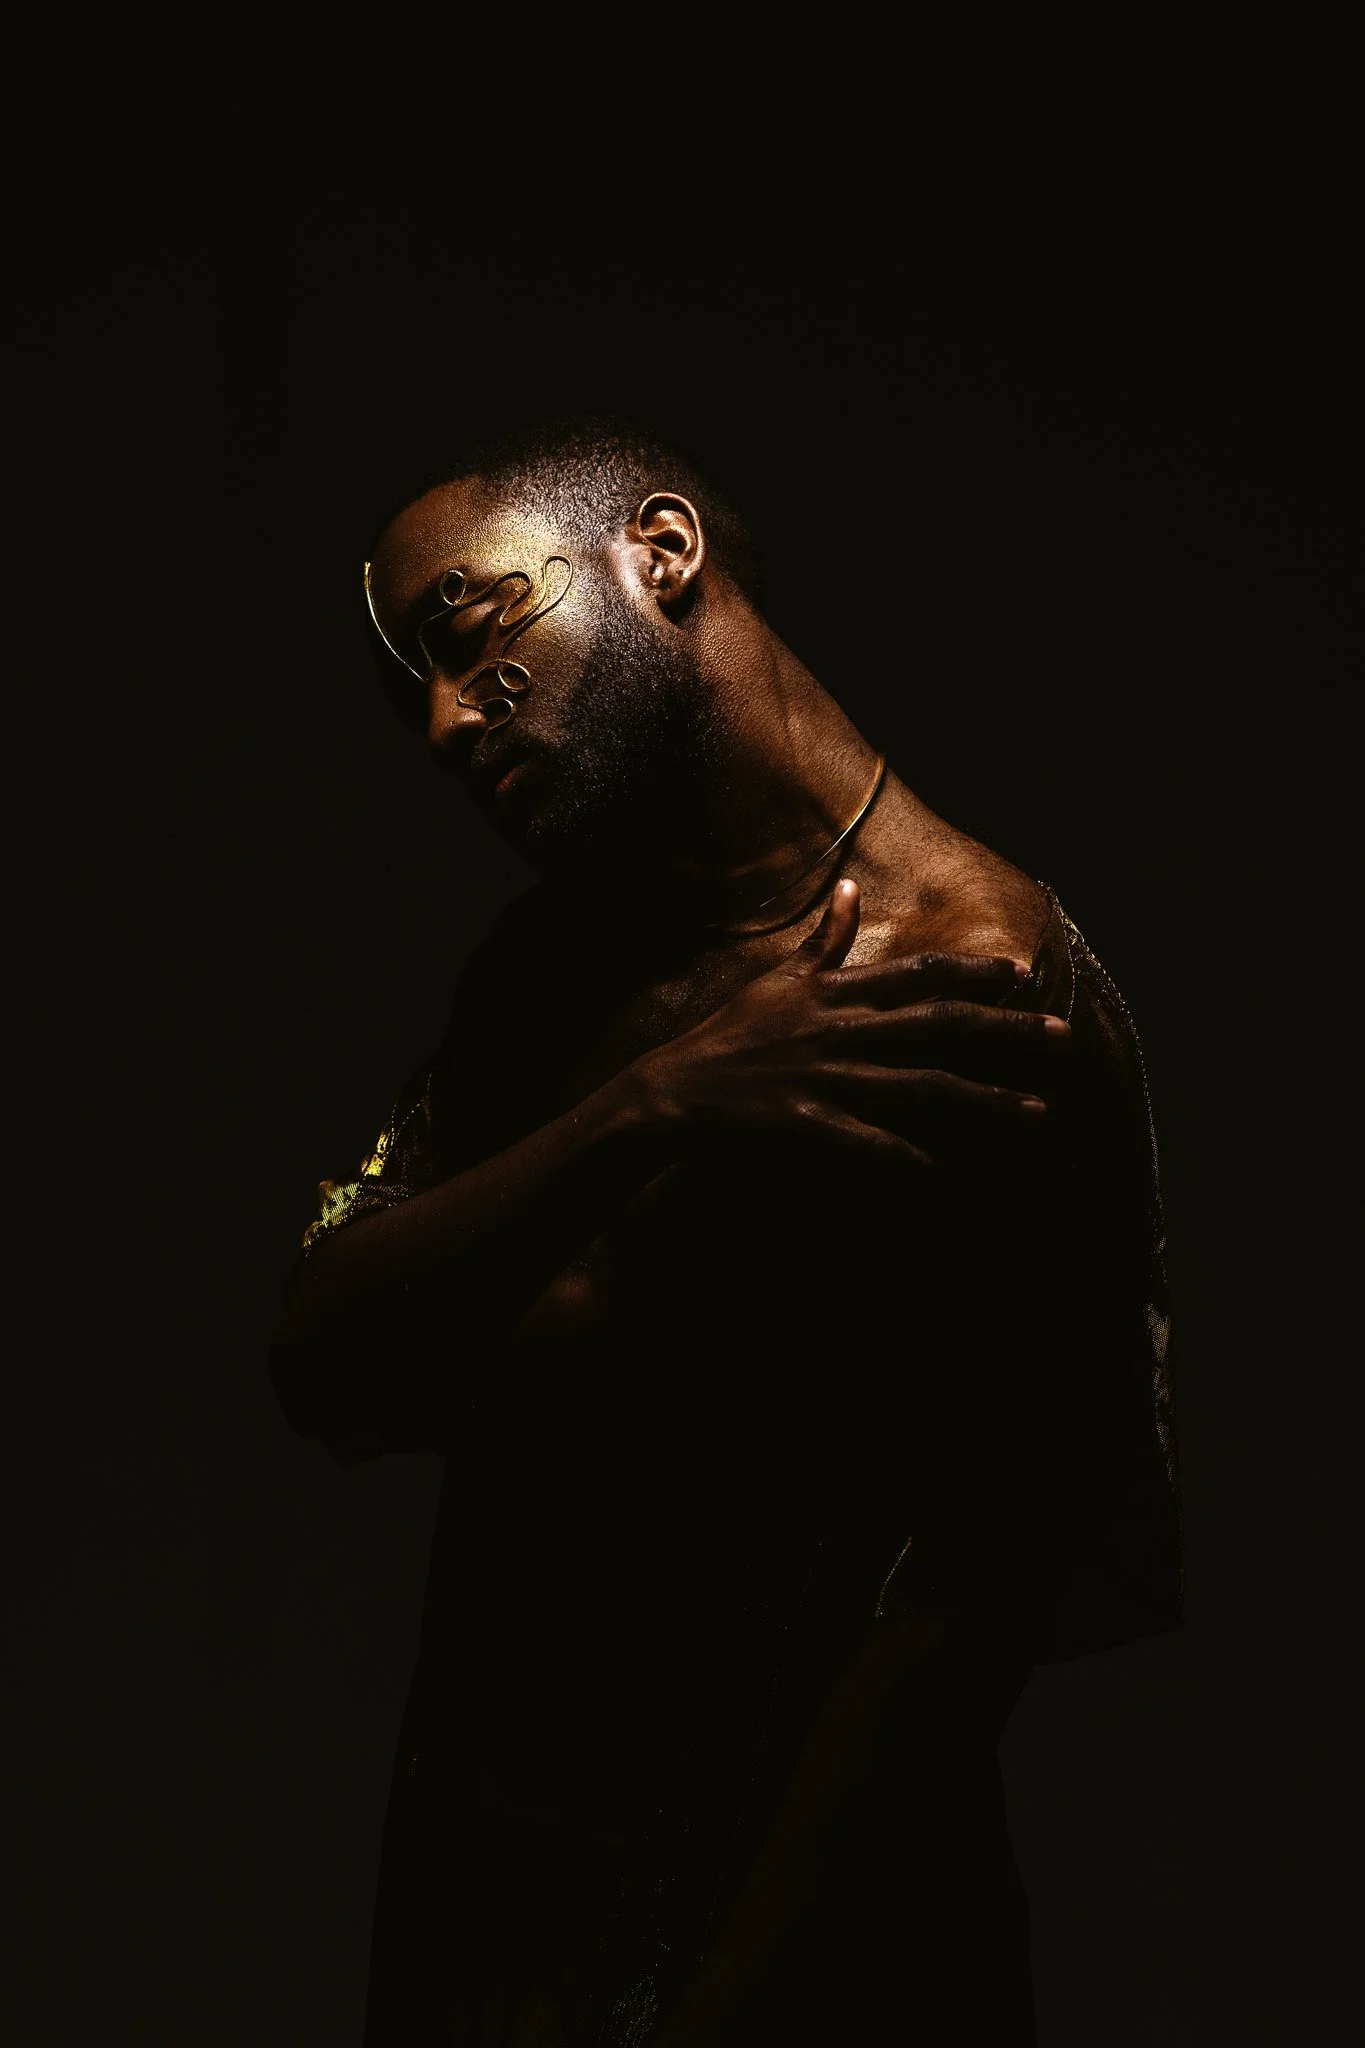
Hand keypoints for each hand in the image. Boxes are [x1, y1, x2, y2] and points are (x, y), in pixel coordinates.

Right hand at [639, 879, 1068, 1169]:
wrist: (675, 1088)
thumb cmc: (731, 1033)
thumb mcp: (779, 978)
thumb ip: (825, 939)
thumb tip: (851, 888)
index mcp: (838, 993)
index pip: (920, 975)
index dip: (975, 973)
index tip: (1023, 975)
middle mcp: (843, 1031)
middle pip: (940, 1027)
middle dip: (1006, 1031)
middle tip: (1063, 1036)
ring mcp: (829, 1079)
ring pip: (923, 1088)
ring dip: (985, 1101)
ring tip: (1038, 1112)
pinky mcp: (810, 1124)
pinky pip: (871, 1142)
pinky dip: (909, 1157)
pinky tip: (949, 1171)